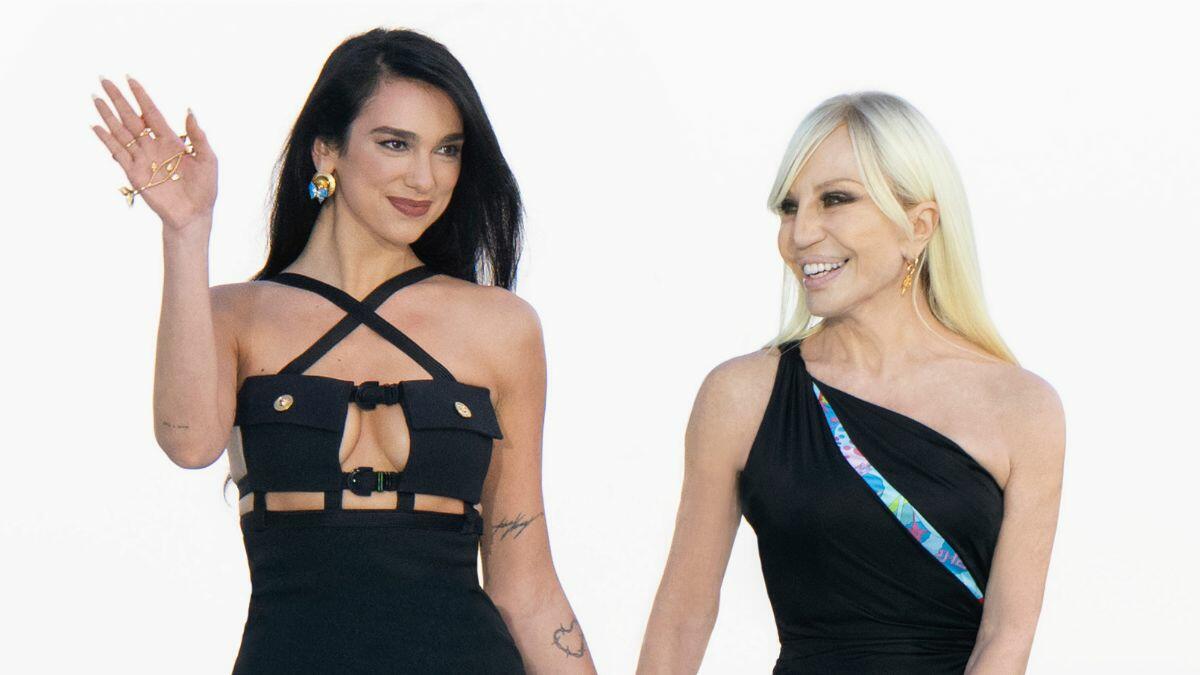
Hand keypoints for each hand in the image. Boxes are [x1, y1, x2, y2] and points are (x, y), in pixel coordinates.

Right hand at [91, 75, 216, 232]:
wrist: (193, 214)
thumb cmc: (204, 189)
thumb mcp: (208, 160)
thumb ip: (198, 137)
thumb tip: (190, 111)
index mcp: (172, 141)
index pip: (152, 113)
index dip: (141, 96)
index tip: (130, 79)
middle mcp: (154, 146)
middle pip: (132, 117)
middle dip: (119, 99)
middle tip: (105, 80)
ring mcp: (142, 158)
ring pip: (121, 131)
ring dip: (108, 115)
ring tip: (96, 98)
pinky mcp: (133, 173)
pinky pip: (118, 152)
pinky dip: (106, 139)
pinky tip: (96, 126)